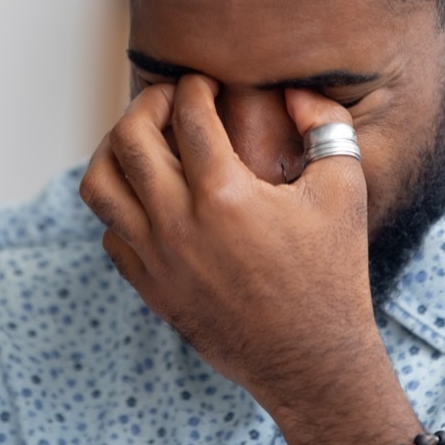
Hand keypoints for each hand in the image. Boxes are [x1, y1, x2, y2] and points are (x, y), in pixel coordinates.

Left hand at [81, 74, 420, 444]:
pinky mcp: (149, 287)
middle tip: (170, 100)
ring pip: (99, 184)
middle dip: (147, 103)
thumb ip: (326, 125)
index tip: (205, 82)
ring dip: (114, 150)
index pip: (187, 114)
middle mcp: (180, 224)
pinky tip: (152, 196)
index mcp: (226, 195)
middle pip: (128, 138)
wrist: (311, 361)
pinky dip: (121, 204)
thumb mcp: (344, 190)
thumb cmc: (332, 274)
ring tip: (143, 141)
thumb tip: (293, 89)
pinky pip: (110, 231)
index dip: (194, 85)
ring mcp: (157, 259)